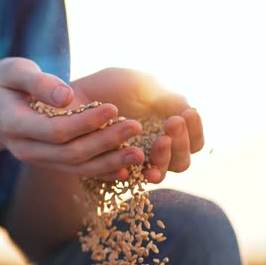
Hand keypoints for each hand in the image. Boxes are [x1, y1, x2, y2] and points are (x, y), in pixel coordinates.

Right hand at [0, 58, 143, 179]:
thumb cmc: (4, 83)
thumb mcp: (13, 72)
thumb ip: (39, 82)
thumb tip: (67, 96)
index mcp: (14, 124)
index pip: (54, 130)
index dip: (85, 123)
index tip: (113, 108)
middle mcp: (25, 148)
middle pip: (69, 153)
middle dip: (104, 143)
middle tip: (135, 127)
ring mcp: (37, 159)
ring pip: (75, 167)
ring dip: (109, 162)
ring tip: (140, 154)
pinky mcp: (49, 163)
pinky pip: (77, 172)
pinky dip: (102, 173)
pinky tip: (128, 170)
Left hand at [70, 68, 204, 182]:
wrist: (69, 94)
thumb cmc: (108, 87)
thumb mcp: (141, 85)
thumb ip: (166, 98)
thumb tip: (188, 112)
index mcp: (167, 133)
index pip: (194, 142)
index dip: (196, 131)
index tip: (187, 113)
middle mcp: (153, 153)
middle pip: (181, 162)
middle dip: (181, 143)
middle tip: (171, 123)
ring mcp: (132, 166)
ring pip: (158, 174)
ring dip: (163, 158)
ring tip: (159, 140)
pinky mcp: (108, 174)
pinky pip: (125, 179)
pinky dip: (133, 170)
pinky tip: (135, 157)